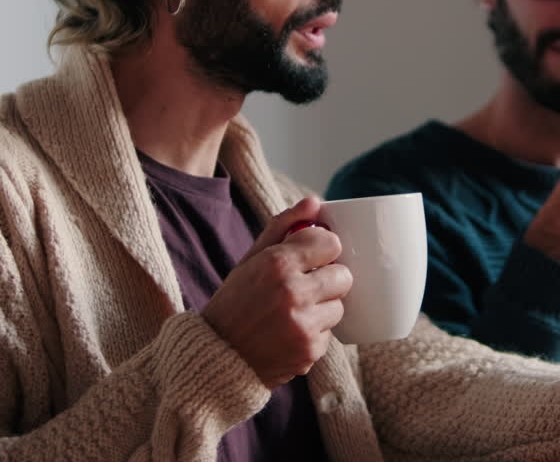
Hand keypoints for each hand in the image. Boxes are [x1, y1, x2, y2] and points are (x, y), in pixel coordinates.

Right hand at [201, 197, 351, 388]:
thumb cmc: (235, 302)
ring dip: (323, 306)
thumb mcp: (250, 259)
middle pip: (343, 275)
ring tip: (294, 311)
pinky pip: (330, 333)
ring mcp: (303, 325)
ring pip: (339, 305)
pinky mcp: (310, 352)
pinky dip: (315, 332)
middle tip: (306, 285)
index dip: (322, 248)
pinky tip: (290, 332)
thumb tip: (314, 202)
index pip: (330, 242)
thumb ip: (283, 226)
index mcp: (277, 264)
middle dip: (328, 277)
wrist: (217, 358)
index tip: (312, 255)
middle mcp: (293, 293)